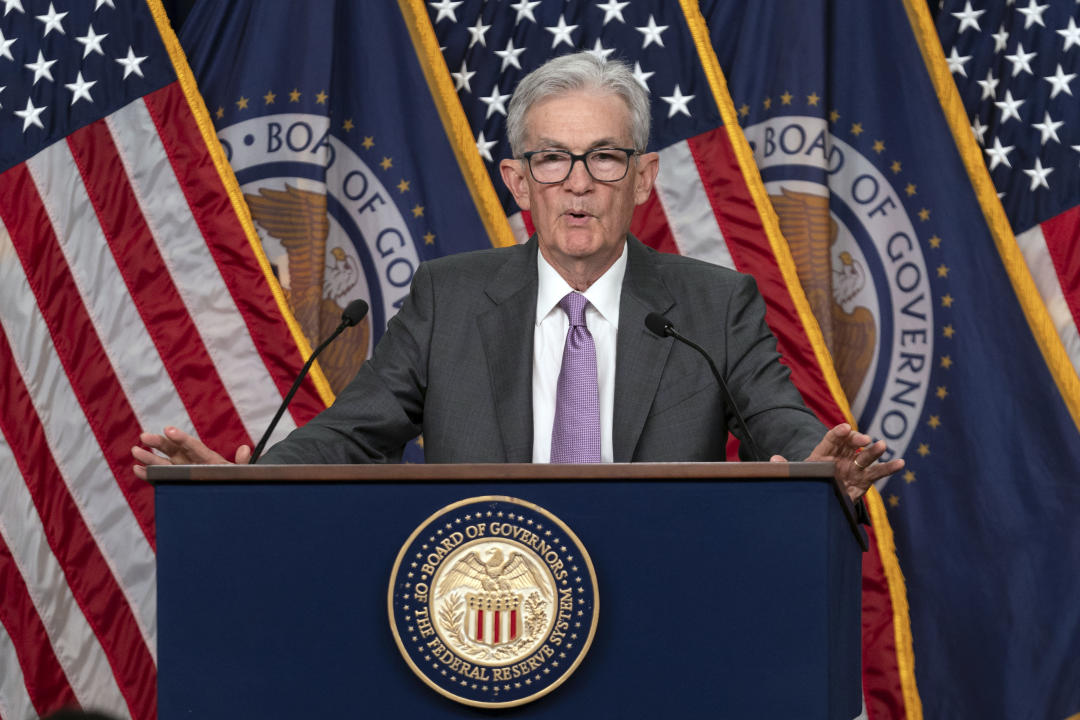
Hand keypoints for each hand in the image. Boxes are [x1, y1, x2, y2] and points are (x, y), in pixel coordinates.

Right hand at [131, 426, 250, 479]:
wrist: (231, 498)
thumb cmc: (236, 482)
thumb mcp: (241, 473)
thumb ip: (242, 462)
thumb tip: (245, 448)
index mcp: (209, 458)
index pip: (193, 446)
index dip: (181, 438)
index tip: (168, 430)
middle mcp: (193, 461)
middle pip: (175, 450)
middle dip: (160, 443)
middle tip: (144, 436)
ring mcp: (183, 471)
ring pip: (164, 462)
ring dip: (150, 457)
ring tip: (135, 450)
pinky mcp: (176, 481)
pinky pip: (161, 477)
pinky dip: (149, 474)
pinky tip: (137, 469)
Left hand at [776, 423, 903, 500]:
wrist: (818, 499)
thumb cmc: (807, 484)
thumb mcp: (796, 477)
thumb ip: (786, 469)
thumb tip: (772, 460)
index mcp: (822, 453)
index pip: (831, 439)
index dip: (838, 432)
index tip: (845, 428)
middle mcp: (840, 457)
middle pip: (850, 445)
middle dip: (857, 440)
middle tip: (864, 440)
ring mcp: (853, 468)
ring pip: (865, 457)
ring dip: (874, 451)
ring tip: (883, 446)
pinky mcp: (864, 480)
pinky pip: (877, 473)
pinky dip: (889, 467)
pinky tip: (901, 463)